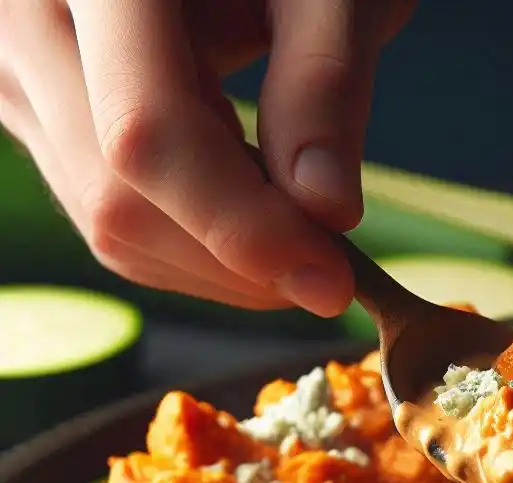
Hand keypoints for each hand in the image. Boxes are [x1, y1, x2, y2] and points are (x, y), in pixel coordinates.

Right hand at [0, 0, 415, 316]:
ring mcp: (21, 76)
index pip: (147, 131)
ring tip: (298, 236)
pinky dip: (199, 253)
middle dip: (241, 261)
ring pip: (112, 227)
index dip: (243, 225)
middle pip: (121, 198)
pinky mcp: (42, 119)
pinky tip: (255, 223)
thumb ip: (326, 82)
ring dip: (223, 268)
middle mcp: (29, 20)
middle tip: (333, 271)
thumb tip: (328, 209)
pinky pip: (112, 223)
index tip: (330, 279)